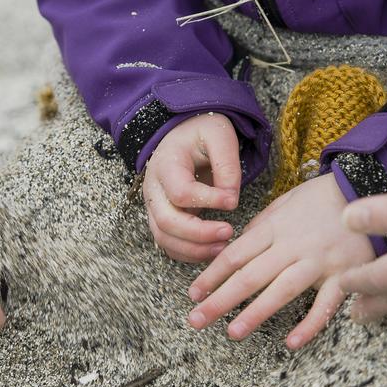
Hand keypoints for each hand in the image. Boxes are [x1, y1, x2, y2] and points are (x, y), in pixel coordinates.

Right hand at [143, 113, 240, 262]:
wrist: (183, 134)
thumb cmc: (201, 133)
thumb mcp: (219, 135)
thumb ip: (227, 165)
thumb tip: (230, 200)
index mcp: (166, 165)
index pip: (181, 192)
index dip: (208, 200)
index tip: (233, 201)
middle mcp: (154, 189)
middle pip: (166, 222)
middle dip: (198, 234)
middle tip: (228, 232)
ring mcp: (155, 206)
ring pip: (164, 238)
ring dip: (194, 249)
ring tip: (224, 247)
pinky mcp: (162, 218)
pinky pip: (169, 244)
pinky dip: (189, 253)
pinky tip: (213, 249)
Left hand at [187, 174, 373, 349]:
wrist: (370, 188)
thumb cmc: (323, 197)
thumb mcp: (285, 202)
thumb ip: (261, 226)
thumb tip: (236, 246)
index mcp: (275, 227)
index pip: (235, 254)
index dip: (212, 275)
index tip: (193, 293)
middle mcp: (293, 245)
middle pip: (250, 275)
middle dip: (220, 299)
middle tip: (197, 319)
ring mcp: (319, 261)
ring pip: (281, 290)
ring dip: (255, 314)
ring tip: (232, 332)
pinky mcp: (346, 275)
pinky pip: (326, 305)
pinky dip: (309, 325)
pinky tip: (291, 343)